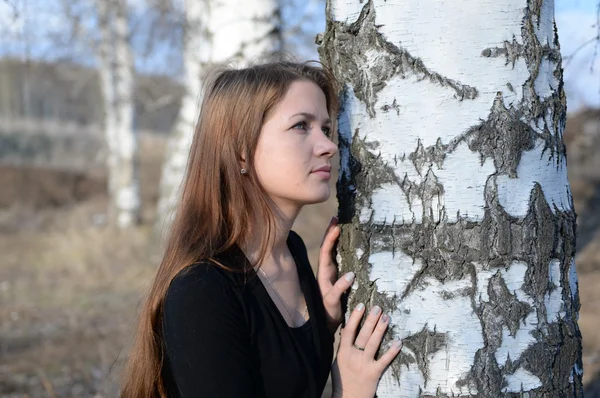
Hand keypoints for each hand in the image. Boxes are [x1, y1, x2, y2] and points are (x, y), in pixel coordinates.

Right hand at [317, 217, 354, 332]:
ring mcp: (325, 287)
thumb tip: (363, 252)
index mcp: (328, 270)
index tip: (336, 218)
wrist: (329, 322)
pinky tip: (350, 276)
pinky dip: (342, 283)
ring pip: (325, 266)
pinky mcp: (330, 301)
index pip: (328, 248)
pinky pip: (335, 291)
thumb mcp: (344, 283)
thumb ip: (349, 269)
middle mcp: (324, 275)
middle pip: (324, 251)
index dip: (330, 233)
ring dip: (330, 248)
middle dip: (329, 235)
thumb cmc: (339, 301)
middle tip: (335, 221)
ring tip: (337, 233)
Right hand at [331, 304, 401, 397]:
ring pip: (373, 343)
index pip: (349, 330)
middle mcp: (353, 356)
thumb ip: (343, 346)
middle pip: (363, 334)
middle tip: (378, 308)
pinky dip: (392, 351)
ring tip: (387, 317)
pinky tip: (398, 341)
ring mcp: (364, 364)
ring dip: (380, 329)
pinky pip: (385, 360)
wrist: (348, 397)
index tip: (361, 305)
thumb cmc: (342, 379)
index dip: (355, 317)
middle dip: (371, 320)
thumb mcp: (338, 361)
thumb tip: (346, 329)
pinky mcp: (374, 372)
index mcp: (343, 352)